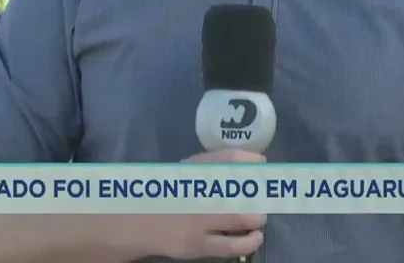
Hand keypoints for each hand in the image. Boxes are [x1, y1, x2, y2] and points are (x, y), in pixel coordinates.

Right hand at [127, 149, 266, 259]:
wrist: (139, 223)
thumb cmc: (173, 195)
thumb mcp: (191, 171)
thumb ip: (221, 163)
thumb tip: (259, 162)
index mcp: (193, 168)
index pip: (230, 157)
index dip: (253, 162)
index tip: (264, 168)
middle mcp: (196, 190)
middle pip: (242, 187)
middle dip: (261, 193)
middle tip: (264, 198)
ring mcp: (199, 220)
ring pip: (243, 217)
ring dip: (258, 217)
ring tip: (258, 218)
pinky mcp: (198, 245)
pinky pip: (234, 245)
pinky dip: (251, 240)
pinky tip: (255, 236)